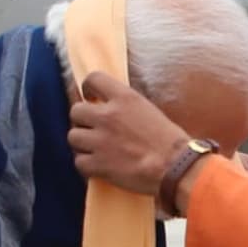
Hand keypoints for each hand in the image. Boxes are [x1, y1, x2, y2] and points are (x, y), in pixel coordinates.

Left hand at [68, 73, 188, 195]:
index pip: (93, 79)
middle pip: (76, 111)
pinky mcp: (98, 164)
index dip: (88, 88)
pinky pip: (78, 162)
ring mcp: (100, 141)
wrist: (174, 167)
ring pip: (73, 137)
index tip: (91, 98)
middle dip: (82, 121)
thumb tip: (114, 109)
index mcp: (124, 98)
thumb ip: (127, 107)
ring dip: (81, 144)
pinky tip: (97, 167)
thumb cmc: (170, 142)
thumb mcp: (149, 111)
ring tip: (94, 150)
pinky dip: (86, 165)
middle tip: (92, 129)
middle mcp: (108, 116)